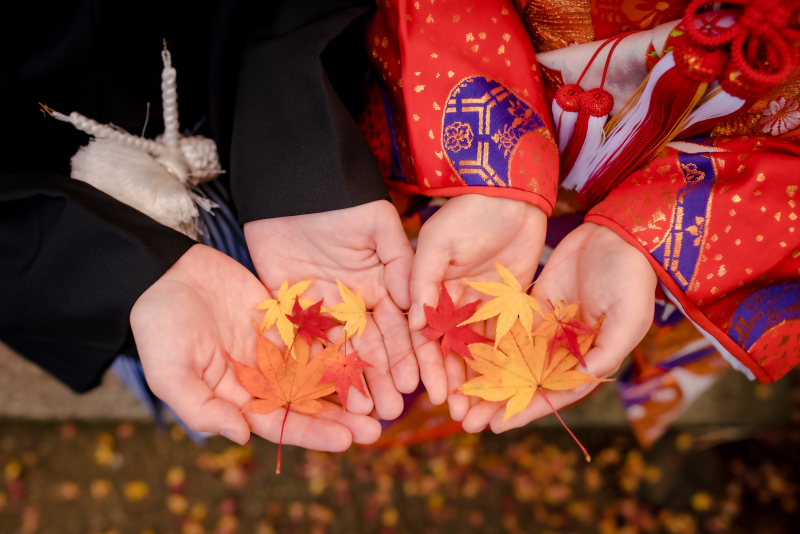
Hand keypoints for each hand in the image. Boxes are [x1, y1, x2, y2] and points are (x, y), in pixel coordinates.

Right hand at [130, 244, 380, 448]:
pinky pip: (316, 337)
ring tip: (383, 396)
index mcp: (234, 398)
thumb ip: (202, 408)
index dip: (311, 433)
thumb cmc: (159, 326)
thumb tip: (241, 436)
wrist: (164, 273)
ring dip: (347, 386)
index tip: (346, 440)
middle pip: (306, 404)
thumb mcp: (169, 372)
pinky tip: (368, 355)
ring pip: (317, 373)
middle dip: (340, 417)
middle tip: (376, 428)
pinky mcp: (284, 320)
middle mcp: (260, 378)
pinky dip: (340, 348)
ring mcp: (274, 349)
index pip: (278, 424)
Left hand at [244, 200, 415, 419]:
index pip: (399, 327)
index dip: (408, 356)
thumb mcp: (379, 226)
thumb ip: (400, 263)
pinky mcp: (289, 309)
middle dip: (382, 380)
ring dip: (351, 382)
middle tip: (390, 413)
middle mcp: (354, 303)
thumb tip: (418, 306)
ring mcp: (322, 308)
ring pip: (339, 352)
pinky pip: (302, 342)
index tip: (417, 384)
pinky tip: (323, 393)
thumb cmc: (342, 200)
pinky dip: (313, 367)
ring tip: (362, 413)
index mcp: (380, 285)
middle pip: (371, 348)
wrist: (292, 186)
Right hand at [408, 194, 546, 416]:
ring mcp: (480, 307)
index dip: (425, 365)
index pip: (422, 336)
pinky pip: (504, 339)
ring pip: (476, 352)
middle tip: (457, 414)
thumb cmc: (467, 213)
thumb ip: (423, 280)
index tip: (428, 392)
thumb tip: (412, 324)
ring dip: (476, 381)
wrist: (511, 195)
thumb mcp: (437, 242)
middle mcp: (451, 304)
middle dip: (451, 383)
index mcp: (428, 291)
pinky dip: (503, 363)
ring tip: (480, 412)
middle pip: (448, 352)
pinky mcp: (508, 306)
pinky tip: (506, 387)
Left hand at [459, 222, 655, 432]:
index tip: (499, 425)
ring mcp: (547, 329)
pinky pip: (506, 331)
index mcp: (591, 359)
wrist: (615, 236)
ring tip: (459, 397)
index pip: (555, 393)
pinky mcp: (531, 308)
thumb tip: (585, 376)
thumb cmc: (631, 278)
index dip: (528, 410)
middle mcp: (565, 350)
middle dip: (499, 402)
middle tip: (467, 421)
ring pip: (512, 361)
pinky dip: (487, 346)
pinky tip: (462, 358)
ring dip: (488, 380)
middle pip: (527, 383)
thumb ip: (608, 350)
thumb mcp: (628, 317)